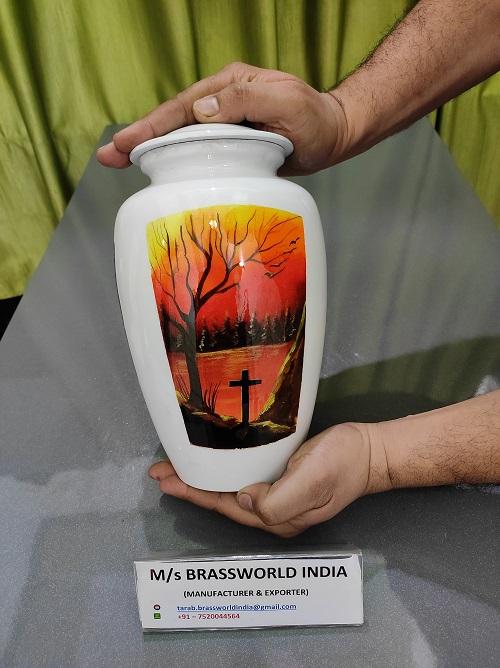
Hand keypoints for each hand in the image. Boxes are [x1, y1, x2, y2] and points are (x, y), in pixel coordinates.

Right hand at [96, 61, 348, 175]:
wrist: (333, 135)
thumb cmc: (314, 118)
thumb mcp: (285, 101)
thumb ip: (245, 100)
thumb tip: (199, 110)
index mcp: (230, 86)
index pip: (184, 106)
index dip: (153, 125)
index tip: (126, 142)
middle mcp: (222, 102)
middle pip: (174, 121)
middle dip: (140, 137)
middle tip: (108, 156)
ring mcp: (225, 124)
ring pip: (182, 138)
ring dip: (152, 151)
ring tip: (121, 164)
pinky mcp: (231, 146)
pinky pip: (198, 153)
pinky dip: (176, 162)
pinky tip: (159, 175)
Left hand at [149, 423, 390, 537]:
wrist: (370, 451)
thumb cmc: (343, 464)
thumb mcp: (312, 481)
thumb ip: (277, 500)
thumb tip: (242, 499)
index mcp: (276, 517)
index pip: (225, 506)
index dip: (194, 492)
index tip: (165, 479)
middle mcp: (272, 510)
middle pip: (222, 499)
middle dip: (190, 485)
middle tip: (160, 471)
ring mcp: (277, 493)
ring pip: (230, 487)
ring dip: (203, 476)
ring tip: (176, 465)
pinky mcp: (281, 475)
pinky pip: (243, 474)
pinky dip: (222, 468)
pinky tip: (212, 460)